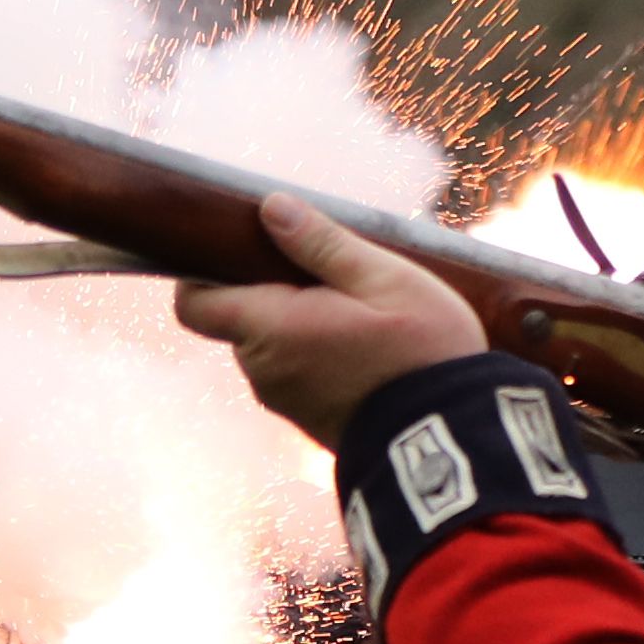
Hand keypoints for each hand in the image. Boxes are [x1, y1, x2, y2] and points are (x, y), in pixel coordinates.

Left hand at [175, 194, 484, 440]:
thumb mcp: (384, 280)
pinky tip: (359, 338)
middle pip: (236, 316)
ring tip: (355, 305)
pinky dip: (311, 348)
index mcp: (271, 330)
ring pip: (267, 342)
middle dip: (267, 287)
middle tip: (326, 268)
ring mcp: (282, 398)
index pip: (193, 303)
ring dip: (295, 318)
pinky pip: (292, 368)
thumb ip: (321, 244)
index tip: (242, 246)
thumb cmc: (422, 352)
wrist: (451, 435)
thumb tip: (270, 208)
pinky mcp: (305, 415)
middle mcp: (263, 370)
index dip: (201, 272)